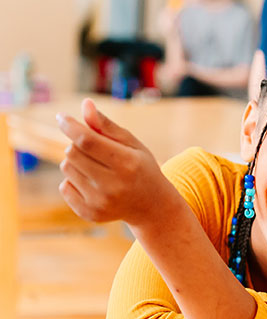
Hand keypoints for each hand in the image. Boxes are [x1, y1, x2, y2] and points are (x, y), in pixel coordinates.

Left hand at [58, 99, 176, 225]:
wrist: (151, 206)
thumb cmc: (140, 167)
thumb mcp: (131, 143)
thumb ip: (106, 125)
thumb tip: (85, 105)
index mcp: (127, 164)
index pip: (87, 140)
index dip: (71, 126)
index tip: (62, 117)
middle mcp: (113, 186)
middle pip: (72, 153)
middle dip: (77, 145)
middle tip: (94, 149)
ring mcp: (100, 202)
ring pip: (66, 168)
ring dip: (75, 163)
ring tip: (96, 168)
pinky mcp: (90, 213)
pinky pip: (64, 187)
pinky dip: (73, 181)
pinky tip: (93, 185)